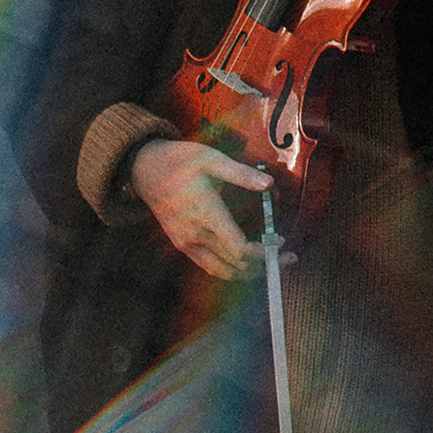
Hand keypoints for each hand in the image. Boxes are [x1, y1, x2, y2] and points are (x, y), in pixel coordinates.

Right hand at [127, 138, 269, 279]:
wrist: (146, 169)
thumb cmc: (179, 161)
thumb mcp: (211, 159)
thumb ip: (241, 174)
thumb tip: (269, 184)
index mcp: (205, 212)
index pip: (238, 248)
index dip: (263, 252)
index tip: (281, 241)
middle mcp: (194, 233)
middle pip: (236, 265)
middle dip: (265, 264)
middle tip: (287, 257)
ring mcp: (186, 243)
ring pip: (223, 272)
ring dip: (250, 273)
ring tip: (271, 265)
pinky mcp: (182, 245)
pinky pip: (210, 267)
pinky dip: (232, 270)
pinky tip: (248, 263)